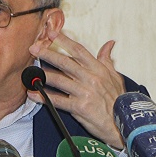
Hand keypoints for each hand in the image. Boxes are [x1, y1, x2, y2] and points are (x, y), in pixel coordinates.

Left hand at [28, 30, 125, 147]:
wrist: (124, 123)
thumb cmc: (119, 101)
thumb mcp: (116, 77)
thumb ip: (107, 60)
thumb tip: (109, 43)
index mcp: (98, 69)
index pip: (79, 50)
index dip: (65, 41)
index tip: (52, 33)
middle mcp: (91, 78)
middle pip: (65, 62)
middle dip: (48, 54)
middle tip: (34, 48)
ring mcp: (85, 92)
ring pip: (59, 80)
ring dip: (43, 75)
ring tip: (31, 71)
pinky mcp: (80, 107)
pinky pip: (58, 101)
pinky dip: (44, 97)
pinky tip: (34, 93)